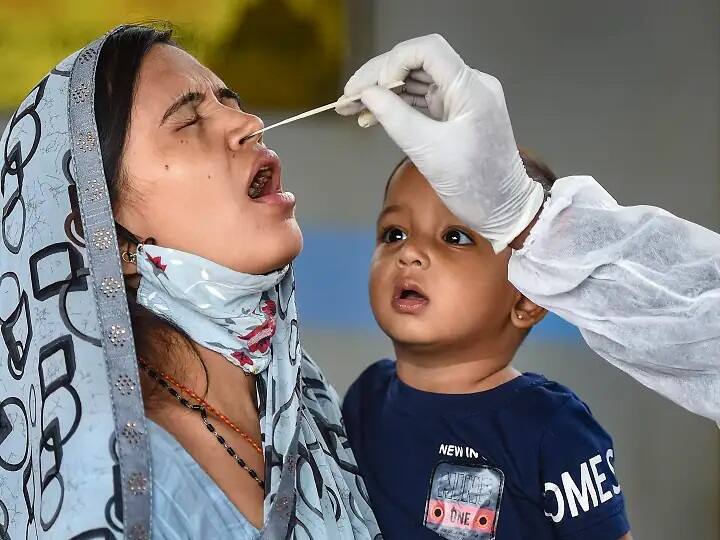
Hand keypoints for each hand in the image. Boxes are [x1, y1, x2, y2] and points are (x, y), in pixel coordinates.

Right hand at [336, 34, 543, 252]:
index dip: (394, 61)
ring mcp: (462, 100)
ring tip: (351, 108)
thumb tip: (366, 94)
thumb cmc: (474, 184)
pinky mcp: (456, 116)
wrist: (502, 209)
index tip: (371, 88)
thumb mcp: (429, 151)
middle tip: (347, 97)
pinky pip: (423, 101)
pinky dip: (397, 106)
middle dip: (379, 77)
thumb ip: (395, 118)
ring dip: (384, 93)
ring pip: (416, 82)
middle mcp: (468, 85)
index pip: (427, 50)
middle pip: (417, 64)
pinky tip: (371, 117)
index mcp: (470, 87)